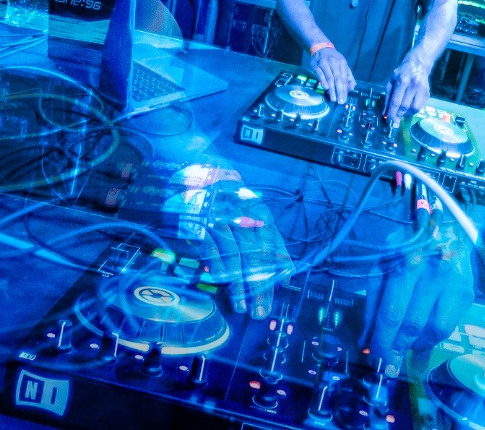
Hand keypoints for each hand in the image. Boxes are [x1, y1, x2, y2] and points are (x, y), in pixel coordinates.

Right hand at [162, 164, 292, 318]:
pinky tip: (221, 281)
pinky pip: (211, 246)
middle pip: (256, 256)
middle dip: (259, 286)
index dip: (274, 274)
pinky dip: (217, 264)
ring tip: (242, 306)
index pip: (273, 248)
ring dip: (238, 283)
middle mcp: (244, 216)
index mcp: (261, 214)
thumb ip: (267, 241)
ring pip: (235, 254)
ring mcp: (222, 219)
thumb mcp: (253, 214)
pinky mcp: (202, 222)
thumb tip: (284, 273)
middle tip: (260, 311)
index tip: (274, 297)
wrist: (200, 173)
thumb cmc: (230, 201)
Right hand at [311, 46, 355, 103]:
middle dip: (339, 91)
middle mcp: (333, 62)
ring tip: (333, 98)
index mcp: (342, 63)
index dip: (344, 89)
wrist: (320, 48)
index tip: (344, 99)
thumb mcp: (342, 64)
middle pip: (337, 79)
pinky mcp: (316, 65)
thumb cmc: (333, 59)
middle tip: (340, 101)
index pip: (344, 78)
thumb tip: (352, 87)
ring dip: (332, 89)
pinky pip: (320, 75)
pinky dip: (323, 82)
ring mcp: (324, 63)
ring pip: (329, 78)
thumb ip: (348, 76)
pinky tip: (326, 88)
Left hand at [363, 219, 472, 377]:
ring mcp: (453, 283)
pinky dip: (432, 337)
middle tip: (388, 365)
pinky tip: (421, 335)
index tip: (375, 359)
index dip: (382, 340)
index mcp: (406, 262)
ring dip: (415, 345)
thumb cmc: (407, 247)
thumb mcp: (383, 265)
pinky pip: (449, 326)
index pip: (392, 311)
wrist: (445, 228)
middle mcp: (432, 272)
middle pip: (412, 324)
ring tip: (404, 346)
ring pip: (433, 330)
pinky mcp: (467, 292)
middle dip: (397, 349)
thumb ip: (373, 302)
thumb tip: (367, 340)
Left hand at [384, 56, 430, 120]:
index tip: (389, 120)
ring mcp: (422, 89)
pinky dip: (413, 111)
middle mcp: (413, 86)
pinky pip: (420, 107)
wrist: (418, 65)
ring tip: (402, 112)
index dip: (392, 113)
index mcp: (402, 81)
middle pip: (405, 106)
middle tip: (394, 119)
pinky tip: (408, 108)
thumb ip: (387, 97)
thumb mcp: (391, 81)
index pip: (396, 101)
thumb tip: (385, 112)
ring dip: (406, 114)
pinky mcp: (427, 93)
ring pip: (414, 108)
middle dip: (398, 115)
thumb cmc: (402, 73)